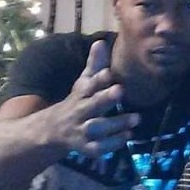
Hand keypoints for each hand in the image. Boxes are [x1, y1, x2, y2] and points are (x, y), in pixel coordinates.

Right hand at [49, 40, 139, 157]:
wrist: (53, 130)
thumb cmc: (78, 100)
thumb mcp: (84, 82)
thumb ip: (95, 64)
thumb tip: (101, 41)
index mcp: (81, 93)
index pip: (89, 84)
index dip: (99, 79)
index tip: (110, 73)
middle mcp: (80, 111)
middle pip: (92, 105)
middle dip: (105, 99)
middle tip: (121, 91)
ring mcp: (82, 130)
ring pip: (97, 128)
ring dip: (116, 124)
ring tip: (136, 118)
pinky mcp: (86, 147)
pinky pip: (99, 147)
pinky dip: (113, 143)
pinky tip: (128, 136)